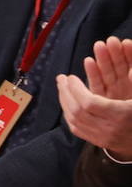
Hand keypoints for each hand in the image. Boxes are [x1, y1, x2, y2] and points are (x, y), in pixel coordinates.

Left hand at [58, 36, 131, 160]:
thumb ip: (129, 74)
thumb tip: (125, 45)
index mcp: (122, 114)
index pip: (90, 103)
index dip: (77, 89)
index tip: (71, 76)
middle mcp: (111, 128)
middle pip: (79, 111)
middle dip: (67, 92)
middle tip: (61, 77)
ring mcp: (104, 137)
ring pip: (74, 120)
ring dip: (65, 100)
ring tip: (61, 84)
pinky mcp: (99, 142)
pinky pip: (76, 128)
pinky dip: (68, 112)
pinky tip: (65, 100)